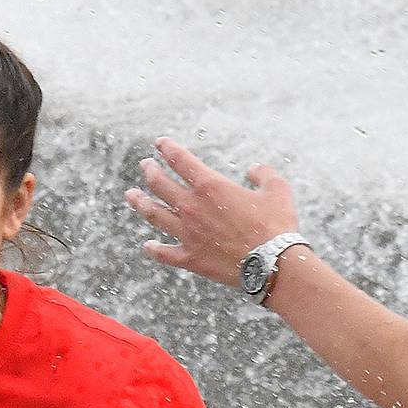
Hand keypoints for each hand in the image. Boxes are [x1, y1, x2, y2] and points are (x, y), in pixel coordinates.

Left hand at [126, 138, 298, 284]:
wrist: (272, 263)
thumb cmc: (276, 224)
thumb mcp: (277, 189)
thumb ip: (263, 174)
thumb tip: (254, 169)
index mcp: (210, 186)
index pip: (181, 160)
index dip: (167, 149)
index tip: (159, 143)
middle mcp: (192, 207)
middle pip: (160, 184)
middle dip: (150, 171)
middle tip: (145, 165)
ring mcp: (187, 234)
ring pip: (155, 214)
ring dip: (140, 203)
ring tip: (130, 195)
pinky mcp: (189, 258)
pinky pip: (165, 253)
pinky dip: (154, 249)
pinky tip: (147, 246)